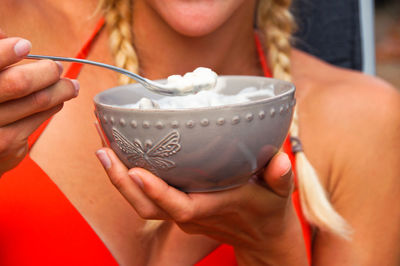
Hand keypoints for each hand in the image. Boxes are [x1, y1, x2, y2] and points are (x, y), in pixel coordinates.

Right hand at [0, 32, 78, 174]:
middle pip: (19, 83)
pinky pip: (40, 119)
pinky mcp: (8, 146)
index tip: (25, 46)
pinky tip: (57, 101)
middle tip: (57, 67)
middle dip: (46, 71)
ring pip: (38, 101)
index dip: (6, 52)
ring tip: (70, 84)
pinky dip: (53, 106)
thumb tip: (3, 35)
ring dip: (60, 89)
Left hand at [96, 148, 307, 264]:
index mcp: (212, 210)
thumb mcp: (279, 195)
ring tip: (102, 144)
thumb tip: (283, 160)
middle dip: (120, 180)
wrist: (261, 238)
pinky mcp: (178, 207)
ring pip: (141, 202)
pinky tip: (121, 153)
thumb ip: (280, 178)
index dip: (156, 192)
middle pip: (146, 206)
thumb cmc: (268, 213)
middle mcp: (190, 214)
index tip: (134, 169)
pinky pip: (147, 196)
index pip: (178, 208)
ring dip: (118, 175)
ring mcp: (180, 213)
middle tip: (102, 147)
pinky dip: (129, 177)